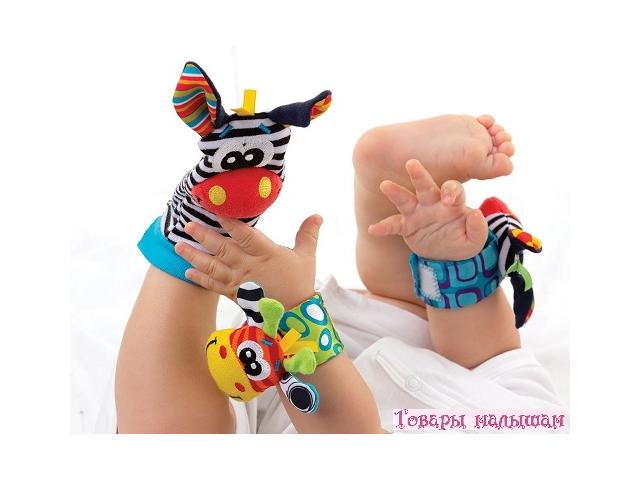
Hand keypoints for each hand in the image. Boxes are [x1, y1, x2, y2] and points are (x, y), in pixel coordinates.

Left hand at [174, 215, 322, 308]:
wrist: (294, 317)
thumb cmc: (299, 283)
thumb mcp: (306, 256)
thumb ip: (308, 233)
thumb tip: (317, 214)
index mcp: (266, 254)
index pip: (245, 234)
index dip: (229, 222)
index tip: (215, 210)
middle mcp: (249, 266)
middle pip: (223, 249)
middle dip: (203, 236)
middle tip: (187, 225)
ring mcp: (240, 281)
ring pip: (213, 266)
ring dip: (195, 256)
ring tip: (179, 246)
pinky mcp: (235, 294)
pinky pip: (214, 285)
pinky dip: (200, 278)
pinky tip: (188, 270)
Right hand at [368, 159, 487, 259]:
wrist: (447, 253)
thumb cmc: (463, 239)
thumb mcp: (475, 240)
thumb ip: (478, 228)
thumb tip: (474, 214)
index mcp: (452, 203)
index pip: (453, 190)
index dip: (452, 191)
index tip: (450, 199)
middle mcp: (432, 203)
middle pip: (426, 185)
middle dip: (419, 175)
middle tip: (412, 163)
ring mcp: (417, 213)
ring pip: (406, 199)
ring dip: (396, 192)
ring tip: (385, 185)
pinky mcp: (406, 226)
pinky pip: (393, 225)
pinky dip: (383, 227)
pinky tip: (373, 229)